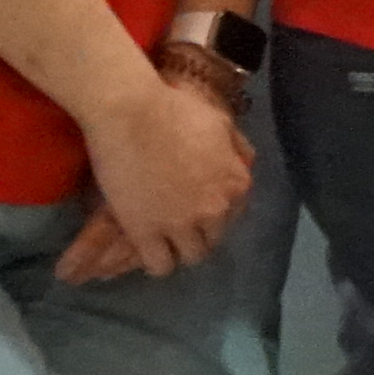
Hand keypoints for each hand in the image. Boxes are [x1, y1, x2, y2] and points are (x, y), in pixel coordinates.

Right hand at [61, 66, 251, 281]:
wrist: (129, 112)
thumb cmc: (173, 109)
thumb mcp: (220, 123)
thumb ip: (236, 149)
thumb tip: (244, 163)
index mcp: (236, 184)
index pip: (234, 215)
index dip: (214, 213)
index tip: (196, 208)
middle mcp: (216, 209)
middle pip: (213, 239)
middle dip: (198, 233)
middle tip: (177, 224)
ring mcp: (181, 224)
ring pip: (190, 257)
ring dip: (179, 250)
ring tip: (162, 239)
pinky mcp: (147, 233)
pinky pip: (160, 265)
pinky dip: (156, 262)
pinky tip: (147, 248)